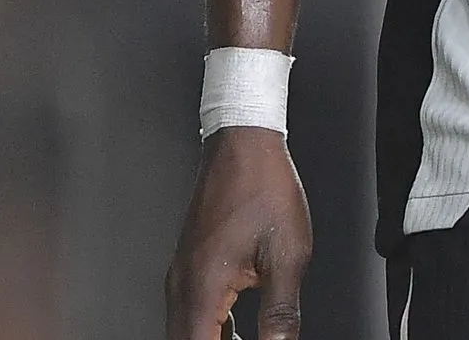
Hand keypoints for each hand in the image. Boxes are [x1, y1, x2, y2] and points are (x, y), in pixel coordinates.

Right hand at [166, 127, 311, 339]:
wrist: (243, 147)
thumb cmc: (262, 188)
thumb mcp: (286, 256)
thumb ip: (281, 311)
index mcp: (203, 287)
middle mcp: (183, 284)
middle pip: (187, 339)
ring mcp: (182, 274)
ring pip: (186, 327)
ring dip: (212, 339)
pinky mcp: (189, 265)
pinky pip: (191, 310)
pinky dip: (210, 327)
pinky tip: (234, 332)